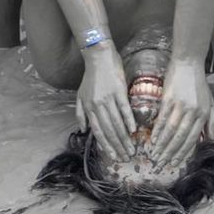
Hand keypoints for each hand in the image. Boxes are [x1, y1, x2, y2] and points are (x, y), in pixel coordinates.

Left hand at [76, 41, 135, 159]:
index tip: (113, 156)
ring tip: (132, 148)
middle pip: (108, 130)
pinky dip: (129, 120)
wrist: (99, 57)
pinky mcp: (119, 91)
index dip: (105, 145)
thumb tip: (83, 130)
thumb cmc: (90, 77)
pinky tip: (134, 131)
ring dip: (124, 138)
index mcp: (89, 108)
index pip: (97, 131)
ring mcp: (109, 98)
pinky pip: (124, 109)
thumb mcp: (80, 95)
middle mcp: (98, 105)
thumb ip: (80, 113)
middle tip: (126, 157)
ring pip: (117, 122)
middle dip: (117, 146)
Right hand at [150, 60, 213, 169]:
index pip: (192, 138)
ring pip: (170, 130)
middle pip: (180, 137)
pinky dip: (157, 130)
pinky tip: (153, 139)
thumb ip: (211, 121)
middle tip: (161, 164)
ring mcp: (180, 105)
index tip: (175, 163)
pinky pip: (162, 118)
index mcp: (203, 114)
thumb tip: (210, 139)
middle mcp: (192, 112)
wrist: (188, 63)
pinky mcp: (168, 98)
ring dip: (162, 145)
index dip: (183, 152)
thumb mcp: (210, 102)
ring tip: (155, 155)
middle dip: (170, 153)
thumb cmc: (199, 83)